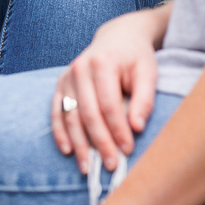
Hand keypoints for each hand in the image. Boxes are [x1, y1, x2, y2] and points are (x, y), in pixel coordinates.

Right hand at [51, 5, 167, 173]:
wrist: (117, 38)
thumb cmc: (136, 58)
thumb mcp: (148, 72)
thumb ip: (144, 99)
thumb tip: (137, 128)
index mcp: (102, 63)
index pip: (109, 104)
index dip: (118, 129)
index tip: (128, 150)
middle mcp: (79, 69)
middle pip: (88, 113)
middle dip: (100, 142)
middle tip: (111, 165)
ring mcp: (67, 76)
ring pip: (70, 116)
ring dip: (79, 144)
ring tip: (87, 167)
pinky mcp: (60, 84)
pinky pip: (56, 111)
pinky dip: (60, 132)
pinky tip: (67, 150)